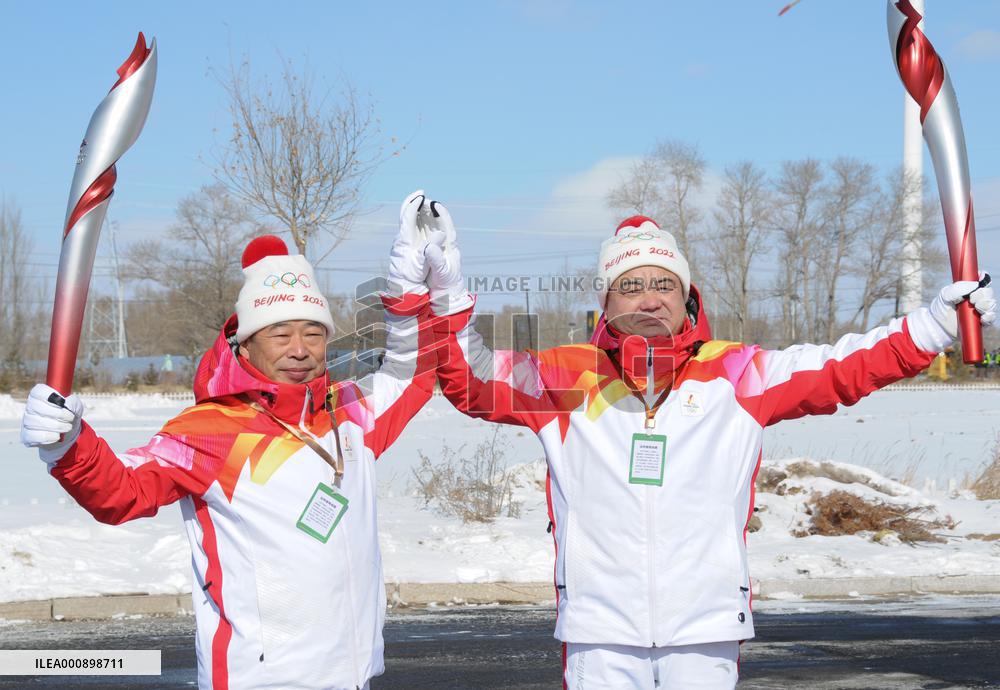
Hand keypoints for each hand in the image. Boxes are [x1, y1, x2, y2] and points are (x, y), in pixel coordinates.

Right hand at [21, 384, 83, 465]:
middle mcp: (30, 408)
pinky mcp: (27, 436)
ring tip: (68, 427)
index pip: (38, 392)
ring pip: (36, 422)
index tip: (63, 403)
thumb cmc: (69, 415)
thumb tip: (66, 404)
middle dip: (58, 413)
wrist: (66, 434)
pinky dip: (49, 437)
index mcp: (39, 396)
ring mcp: (27, 422)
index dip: (51, 396)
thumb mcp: (75, 406)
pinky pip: (35, 436)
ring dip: (57, 426)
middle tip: (70, 418)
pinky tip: (57, 436)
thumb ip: (72, 402)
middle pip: (37, 407)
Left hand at [386, 189, 430, 295]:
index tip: (422, 196)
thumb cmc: (414, 278)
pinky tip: (421, 218)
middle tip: (422, 193)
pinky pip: (410, 227)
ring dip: (415, 209)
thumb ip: (432, 249)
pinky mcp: (405, 246)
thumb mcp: (423, 264)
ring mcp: (403, 242)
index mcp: (405, 240)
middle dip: (413, 202)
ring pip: (407, 220)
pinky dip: (416, 219)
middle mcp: (402, 239)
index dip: (414, 205)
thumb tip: (440, 234)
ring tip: (424, 202)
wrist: (403, 289)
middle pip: (405, 214)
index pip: (407, 217)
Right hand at [423, 200, 473, 314]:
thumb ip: (436, 259)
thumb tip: (430, 246)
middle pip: (438, 224)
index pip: (447, 226)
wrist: (446, 300)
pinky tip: (413, 224)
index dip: (441, 214)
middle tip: (422, 199)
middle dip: (430, 211)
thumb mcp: (441, 273)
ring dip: (424, 217)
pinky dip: (419, 229)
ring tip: (417, 206)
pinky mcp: (431, 255)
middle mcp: (445, 246)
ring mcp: (438, 250)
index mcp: (451, 248)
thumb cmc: (446, 286)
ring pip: (431, 229)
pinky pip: (425, 238)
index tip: (434, 203)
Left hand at [909, 274, 995, 351]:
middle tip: (971, 299)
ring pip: (991, 304)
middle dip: (982, 295)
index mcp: (969, 287)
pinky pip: (991, 318)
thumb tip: (975, 285)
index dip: (983, 278)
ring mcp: (980, 309)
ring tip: (975, 308)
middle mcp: (977, 297)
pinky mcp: (982, 321)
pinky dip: (989, 317)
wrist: (938, 325)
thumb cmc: (942, 307)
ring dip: (985, 305)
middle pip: (988, 292)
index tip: (978, 283)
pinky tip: (982, 317)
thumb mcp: (945, 295)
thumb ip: (958, 288)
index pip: (982, 278)